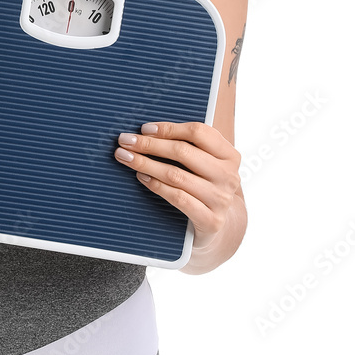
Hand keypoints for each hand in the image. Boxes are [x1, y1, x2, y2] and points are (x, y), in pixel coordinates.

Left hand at [114, 121, 241, 250]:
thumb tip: (146, 131)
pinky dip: (156, 185)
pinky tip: (141, 177)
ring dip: (146, 164)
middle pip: (183, 152)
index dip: (169, 128)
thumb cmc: (202, 185)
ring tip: (126, 157)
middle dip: (149, 144)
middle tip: (125, 141)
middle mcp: (228, 176)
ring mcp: (221, 199)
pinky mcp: (211, 220)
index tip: (144, 129)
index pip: (198, 132)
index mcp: (229, 155)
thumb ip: (185, 145)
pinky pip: (177, 197)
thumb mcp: (202, 163)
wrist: (216, 226)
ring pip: (176, 175)